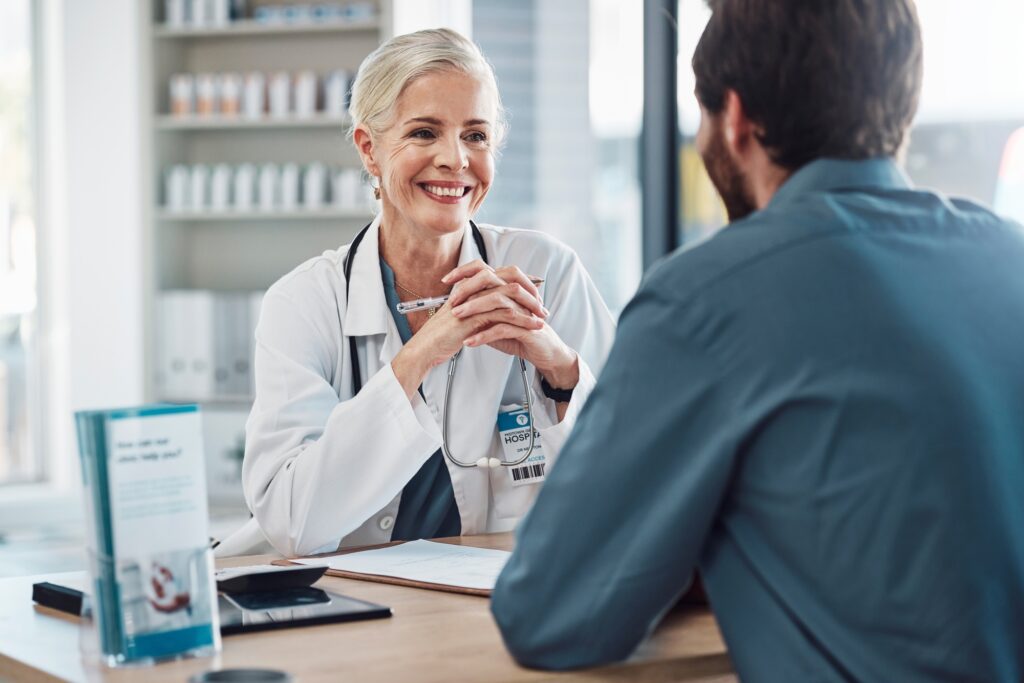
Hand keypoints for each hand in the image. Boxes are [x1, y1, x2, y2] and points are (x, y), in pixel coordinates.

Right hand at [391, 263, 545, 397]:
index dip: (522, 279)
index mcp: (471, 285)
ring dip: (530, 306)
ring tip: (542, 318)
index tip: (536, 289)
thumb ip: (478, 308)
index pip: (501, 273)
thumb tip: (497, 308)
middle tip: (542, 305)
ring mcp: (473, 300)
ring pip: (510, 294)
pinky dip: (522, 320)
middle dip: (530, 290)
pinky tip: (533, 327)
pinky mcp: (474, 315)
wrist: (426, 347)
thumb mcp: (463, 316)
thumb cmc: (442, 334)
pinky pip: (505, 313)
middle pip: (509, 277)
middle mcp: (473, 288)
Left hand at [444, 261, 579, 392]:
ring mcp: (524, 311)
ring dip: (475, 309)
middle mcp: (517, 297)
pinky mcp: (528, 329)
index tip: (446, 280)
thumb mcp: (495, 324)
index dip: (466, 272)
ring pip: (498, 302)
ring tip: (457, 317)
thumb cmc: (521, 337)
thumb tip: (457, 310)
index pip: (487, 271)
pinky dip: (484, 335)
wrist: (545, 354)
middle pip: (492, 281)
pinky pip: (504, 328)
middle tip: (452, 301)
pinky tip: (471, 341)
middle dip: (469, 289)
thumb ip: (480, 315)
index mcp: (509, 291)